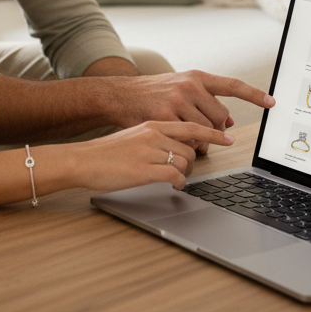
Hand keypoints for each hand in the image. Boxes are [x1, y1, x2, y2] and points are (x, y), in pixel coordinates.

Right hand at [64, 121, 234, 190]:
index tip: (228, 137)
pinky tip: (171, 186)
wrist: (82, 160)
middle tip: (185, 170)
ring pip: (185, 161)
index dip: (212, 132)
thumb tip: (177, 149)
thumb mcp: (134, 136)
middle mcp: (153, 134)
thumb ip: (155, 138)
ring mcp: (149, 151)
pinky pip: (175, 176)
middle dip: (194, 161)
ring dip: (185, 173)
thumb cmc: (106, 153)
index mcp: (152, 124)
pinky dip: (178, 183)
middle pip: (191, 147)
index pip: (190, 125)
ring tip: (174, 179)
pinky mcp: (145, 170)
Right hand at [111, 71, 273, 153]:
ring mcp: (176, 102)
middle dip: (215, 131)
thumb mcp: (180, 89)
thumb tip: (229, 119)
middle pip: (219, 116)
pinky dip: (187, 150)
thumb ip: (204, 101)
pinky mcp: (163, 119)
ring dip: (200, 144)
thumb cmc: (152, 94)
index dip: (254, 95)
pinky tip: (178, 150)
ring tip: (189, 145)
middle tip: (204, 138)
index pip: (232, 85)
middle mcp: (188, 87)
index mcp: (196, 77)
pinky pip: (187, 141)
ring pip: (205, 132)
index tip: (272, 102)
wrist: (120, 96)